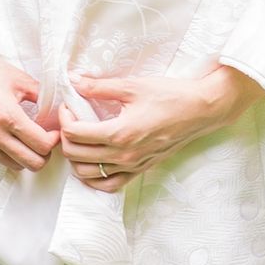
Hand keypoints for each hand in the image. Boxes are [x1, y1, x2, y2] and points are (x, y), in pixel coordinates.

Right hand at [0, 36, 58, 171]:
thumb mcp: (18, 79)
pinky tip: (8, 135)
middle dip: (43, 153)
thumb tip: (57, 112)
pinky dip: (7, 152)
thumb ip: (42, 97)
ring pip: (15, 165)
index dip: (54, 140)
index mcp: (7, 116)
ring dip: (25, 155)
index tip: (54, 132)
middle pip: (32, 163)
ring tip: (26, 138)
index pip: (42, 145)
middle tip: (44, 139)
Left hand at [60, 66, 263, 192]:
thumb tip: (74, 80)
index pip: (74, 134)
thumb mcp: (132, 85)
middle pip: (76, 156)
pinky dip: (95, 177)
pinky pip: (110, 185)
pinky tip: (93, 160)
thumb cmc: (169, 95)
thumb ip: (99, 86)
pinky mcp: (141, 170)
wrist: (200, 110)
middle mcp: (124, 155)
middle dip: (65, 136)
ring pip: (89, 174)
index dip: (64, 118)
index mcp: (120, 133)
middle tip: (71, 118)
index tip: (68, 105)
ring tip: (79, 138)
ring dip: (76, 158)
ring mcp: (133, 166)